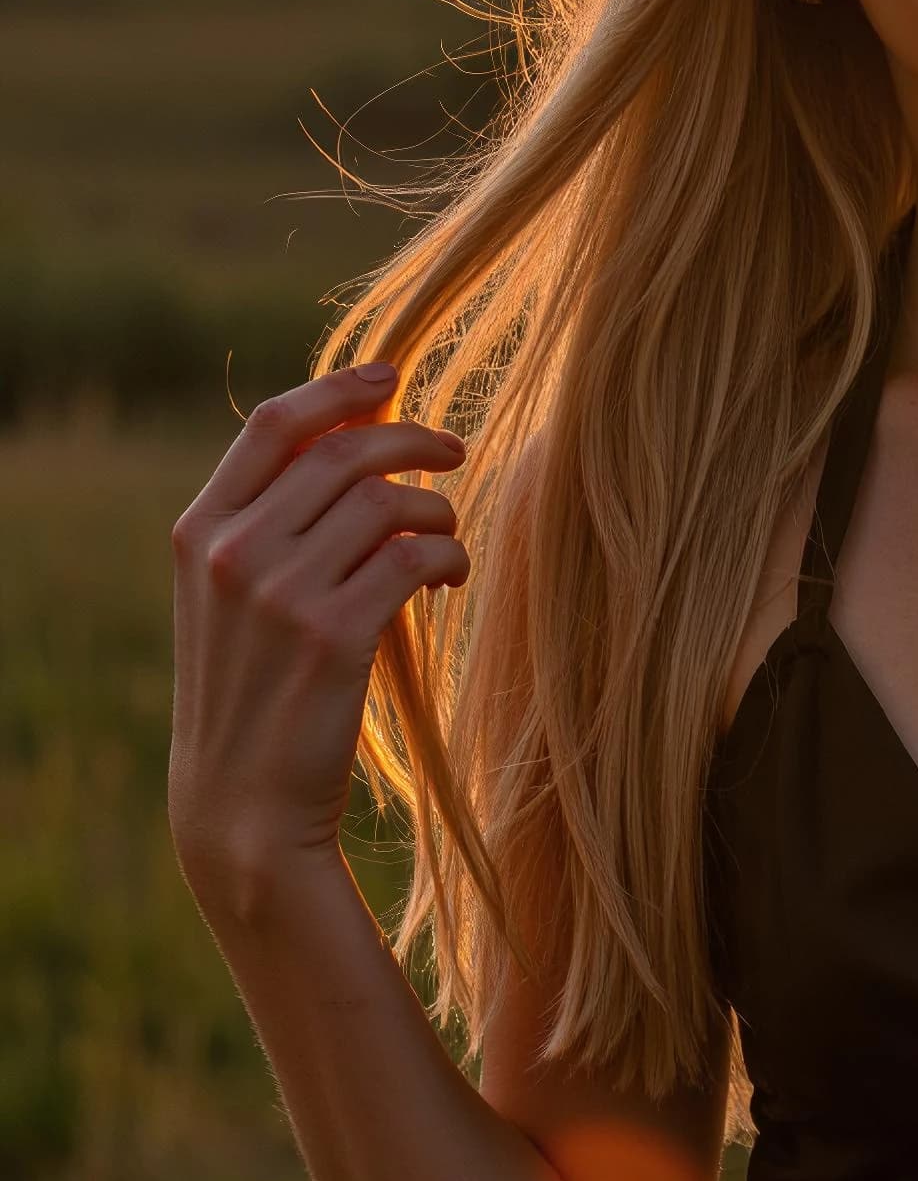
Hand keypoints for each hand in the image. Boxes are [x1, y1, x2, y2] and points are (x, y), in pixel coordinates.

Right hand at [168, 364, 470, 880]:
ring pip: (389, 500)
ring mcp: (280, 592)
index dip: (338, 389)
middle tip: (454, 452)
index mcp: (201, 530)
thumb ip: (277, 517)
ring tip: (446, 538)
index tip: (390, 375)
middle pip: (347, 453)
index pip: (273, 424)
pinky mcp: (334, 635)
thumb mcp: (236, 595)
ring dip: (436, 510)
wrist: (243, 804)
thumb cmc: (256, 688)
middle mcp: (234, 551)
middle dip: (413, 442)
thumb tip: (357, 431)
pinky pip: (415, 556)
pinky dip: (448, 556)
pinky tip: (451, 577)